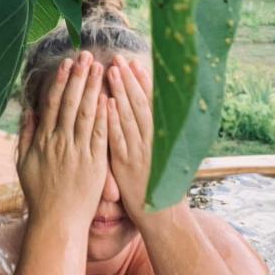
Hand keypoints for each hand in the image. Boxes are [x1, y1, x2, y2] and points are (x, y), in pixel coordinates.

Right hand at [17, 50, 107, 228]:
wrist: (57, 222)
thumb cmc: (40, 193)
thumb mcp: (24, 162)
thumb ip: (27, 134)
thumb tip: (28, 108)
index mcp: (44, 139)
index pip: (53, 103)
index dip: (61, 81)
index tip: (67, 63)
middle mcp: (60, 142)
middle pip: (71, 102)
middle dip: (79, 77)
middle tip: (87, 55)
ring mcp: (78, 152)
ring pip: (87, 113)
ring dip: (94, 89)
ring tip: (100, 68)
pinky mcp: (95, 163)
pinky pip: (100, 134)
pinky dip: (104, 115)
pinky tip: (110, 98)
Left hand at [107, 54, 153, 223]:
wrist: (162, 215)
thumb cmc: (162, 184)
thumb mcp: (167, 155)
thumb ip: (159, 133)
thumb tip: (153, 110)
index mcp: (162, 137)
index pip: (152, 103)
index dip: (143, 82)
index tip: (134, 63)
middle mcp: (153, 140)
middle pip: (140, 104)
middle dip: (129, 80)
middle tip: (118, 59)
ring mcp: (139, 151)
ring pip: (129, 116)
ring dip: (120, 92)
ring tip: (111, 71)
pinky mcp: (126, 165)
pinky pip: (118, 138)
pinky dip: (113, 119)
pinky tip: (107, 103)